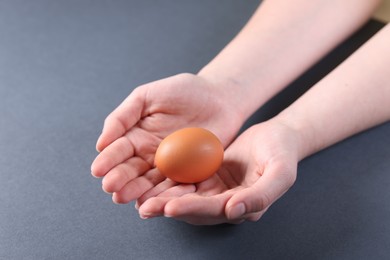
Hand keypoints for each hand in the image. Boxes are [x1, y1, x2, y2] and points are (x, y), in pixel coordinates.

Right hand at [91, 73, 243, 202]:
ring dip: (140, 193)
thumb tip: (101, 143)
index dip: (108, 161)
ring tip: (130, 200)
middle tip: (112, 189)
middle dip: (120, 180)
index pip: (118, 151)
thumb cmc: (183, 91)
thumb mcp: (148, 96)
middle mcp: (149, 155)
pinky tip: (160, 202)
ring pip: (151, 184)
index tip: (98, 170)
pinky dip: (169, 195)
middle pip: (132, 171)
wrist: (220, 97)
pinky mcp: (190, 174)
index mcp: (136, 137)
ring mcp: (170, 167)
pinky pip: (178, 187)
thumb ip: (123, 116)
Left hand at [136, 120, 299, 224]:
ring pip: (186, 197)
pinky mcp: (208, 177)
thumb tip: (233, 211)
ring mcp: (217, 191)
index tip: (170, 207)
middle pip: (195, 209)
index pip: (215, 211)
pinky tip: (151, 179)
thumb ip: (261, 195)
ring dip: (164, 197)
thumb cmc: (282, 153)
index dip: (192, 209)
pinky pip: (186, 180)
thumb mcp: (280, 172)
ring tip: (141, 197)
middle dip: (169, 208)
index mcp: (245, 207)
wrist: (277, 137)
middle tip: (145, 206)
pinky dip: (169, 182)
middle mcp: (227, 204)